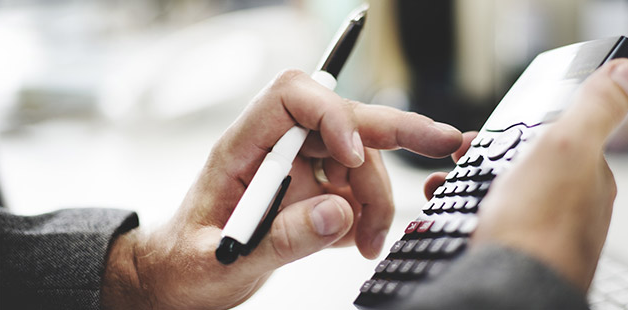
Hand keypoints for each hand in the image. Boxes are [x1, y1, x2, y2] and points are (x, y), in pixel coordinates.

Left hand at [101, 69, 462, 308]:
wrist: (181, 279)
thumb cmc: (186, 264)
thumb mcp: (226, 259)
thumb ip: (282, 237)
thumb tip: (340, 213)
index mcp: (244, 147)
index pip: (293, 97)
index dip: (332, 114)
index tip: (356, 156)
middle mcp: (276, 149)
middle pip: (342, 119)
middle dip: (395, 130)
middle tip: (445, 143)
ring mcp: (297, 168)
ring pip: (359, 160)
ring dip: (378, 199)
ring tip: (372, 244)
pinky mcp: (312, 192)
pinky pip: (355, 188)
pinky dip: (369, 213)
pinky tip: (360, 241)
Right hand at [423, 59, 627, 291]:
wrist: (514, 287)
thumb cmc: (540, 224)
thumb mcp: (569, 145)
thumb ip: (597, 106)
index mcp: (590, 178)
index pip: (556, 139)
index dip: (516, 130)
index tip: (483, 132)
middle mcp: (574, 208)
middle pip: (527, 169)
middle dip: (488, 159)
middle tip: (459, 159)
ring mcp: (548, 233)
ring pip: (507, 197)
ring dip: (474, 187)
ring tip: (446, 187)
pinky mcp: (523, 255)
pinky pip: (494, 225)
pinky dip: (473, 215)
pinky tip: (464, 218)